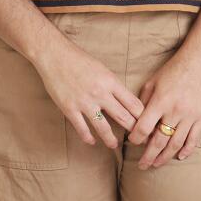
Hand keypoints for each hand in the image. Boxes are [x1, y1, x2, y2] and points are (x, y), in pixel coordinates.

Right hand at [33, 36, 145, 150]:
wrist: (54, 55)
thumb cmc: (78, 59)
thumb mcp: (102, 69)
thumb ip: (113, 85)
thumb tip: (124, 100)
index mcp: (110, 82)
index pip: (133, 104)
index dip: (143, 117)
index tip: (146, 124)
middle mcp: (100, 94)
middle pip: (123, 117)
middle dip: (133, 131)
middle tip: (138, 139)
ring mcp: (84, 103)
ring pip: (103, 128)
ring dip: (111, 140)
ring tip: (114, 145)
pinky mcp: (70, 109)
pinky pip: (82, 129)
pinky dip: (88, 137)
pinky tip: (92, 141)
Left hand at [127, 48, 200, 167]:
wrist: (199, 61)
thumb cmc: (172, 70)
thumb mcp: (152, 82)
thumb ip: (143, 102)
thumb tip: (134, 121)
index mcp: (160, 101)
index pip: (144, 127)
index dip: (136, 138)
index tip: (132, 143)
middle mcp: (175, 111)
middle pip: (159, 141)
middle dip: (149, 155)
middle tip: (142, 165)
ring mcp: (190, 116)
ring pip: (176, 143)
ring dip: (165, 156)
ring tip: (156, 164)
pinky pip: (194, 139)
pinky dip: (186, 150)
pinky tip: (179, 157)